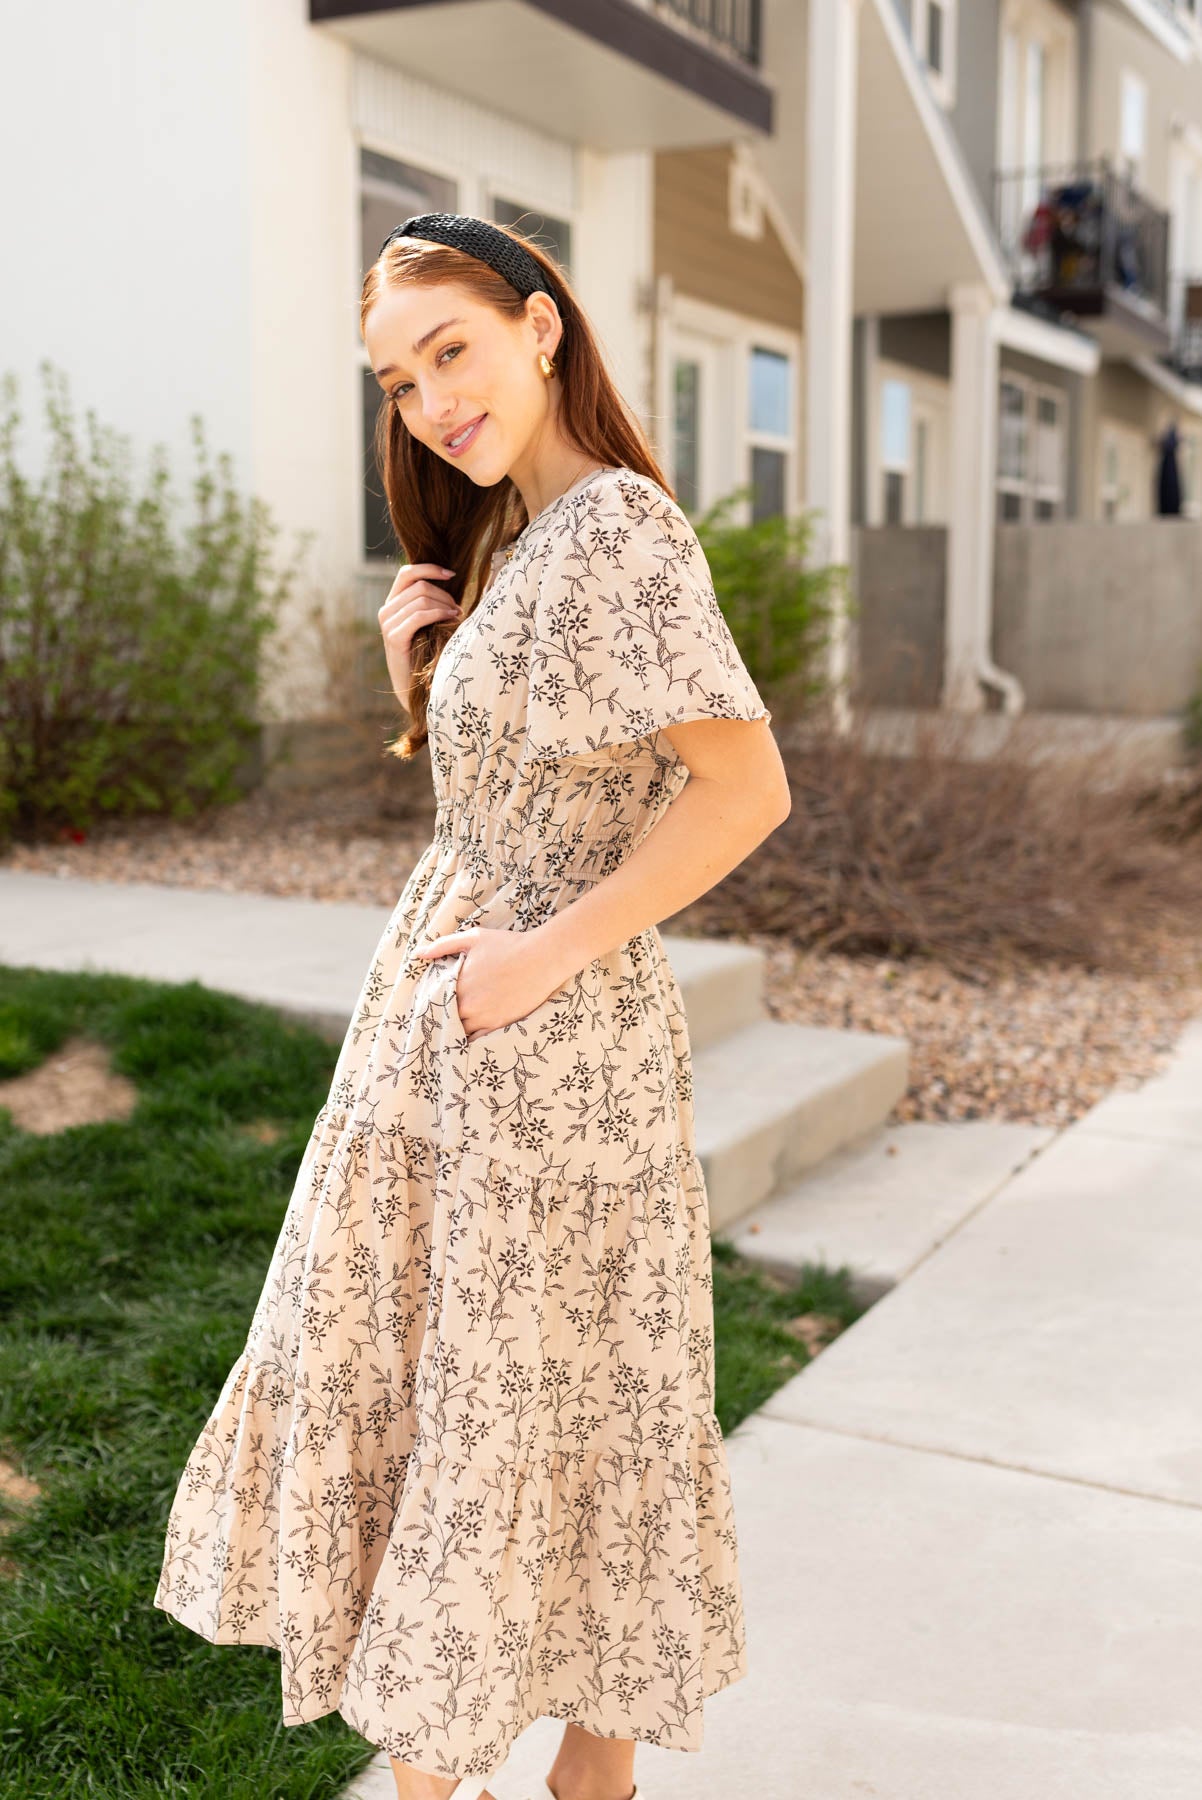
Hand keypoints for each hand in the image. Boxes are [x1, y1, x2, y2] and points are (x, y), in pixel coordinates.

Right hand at [378, 559, 461, 705]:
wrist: (417, 688)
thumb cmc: (428, 653)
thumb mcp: (429, 622)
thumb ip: (431, 601)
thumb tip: (452, 577)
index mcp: (393, 603)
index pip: (407, 573)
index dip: (430, 569)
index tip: (452, 575)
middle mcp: (386, 610)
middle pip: (419, 586)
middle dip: (444, 594)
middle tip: (458, 609)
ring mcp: (387, 624)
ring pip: (421, 599)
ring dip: (445, 605)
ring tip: (457, 616)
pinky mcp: (394, 637)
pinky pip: (418, 615)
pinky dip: (438, 613)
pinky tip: (451, 619)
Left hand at [416, 925, 563, 1041]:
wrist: (542, 958)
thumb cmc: (508, 945)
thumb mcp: (473, 938)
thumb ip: (443, 946)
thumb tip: (417, 955)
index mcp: (458, 984)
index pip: (435, 1002)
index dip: (434, 1003)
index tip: (433, 1003)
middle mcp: (468, 1005)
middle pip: (446, 1019)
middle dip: (445, 1017)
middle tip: (442, 1017)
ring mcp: (484, 1017)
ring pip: (461, 1031)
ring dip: (458, 1028)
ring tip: (456, 1027)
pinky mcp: (500, 1025)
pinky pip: (479, 1039)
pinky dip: (473, 1038)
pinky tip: (472, 1035)